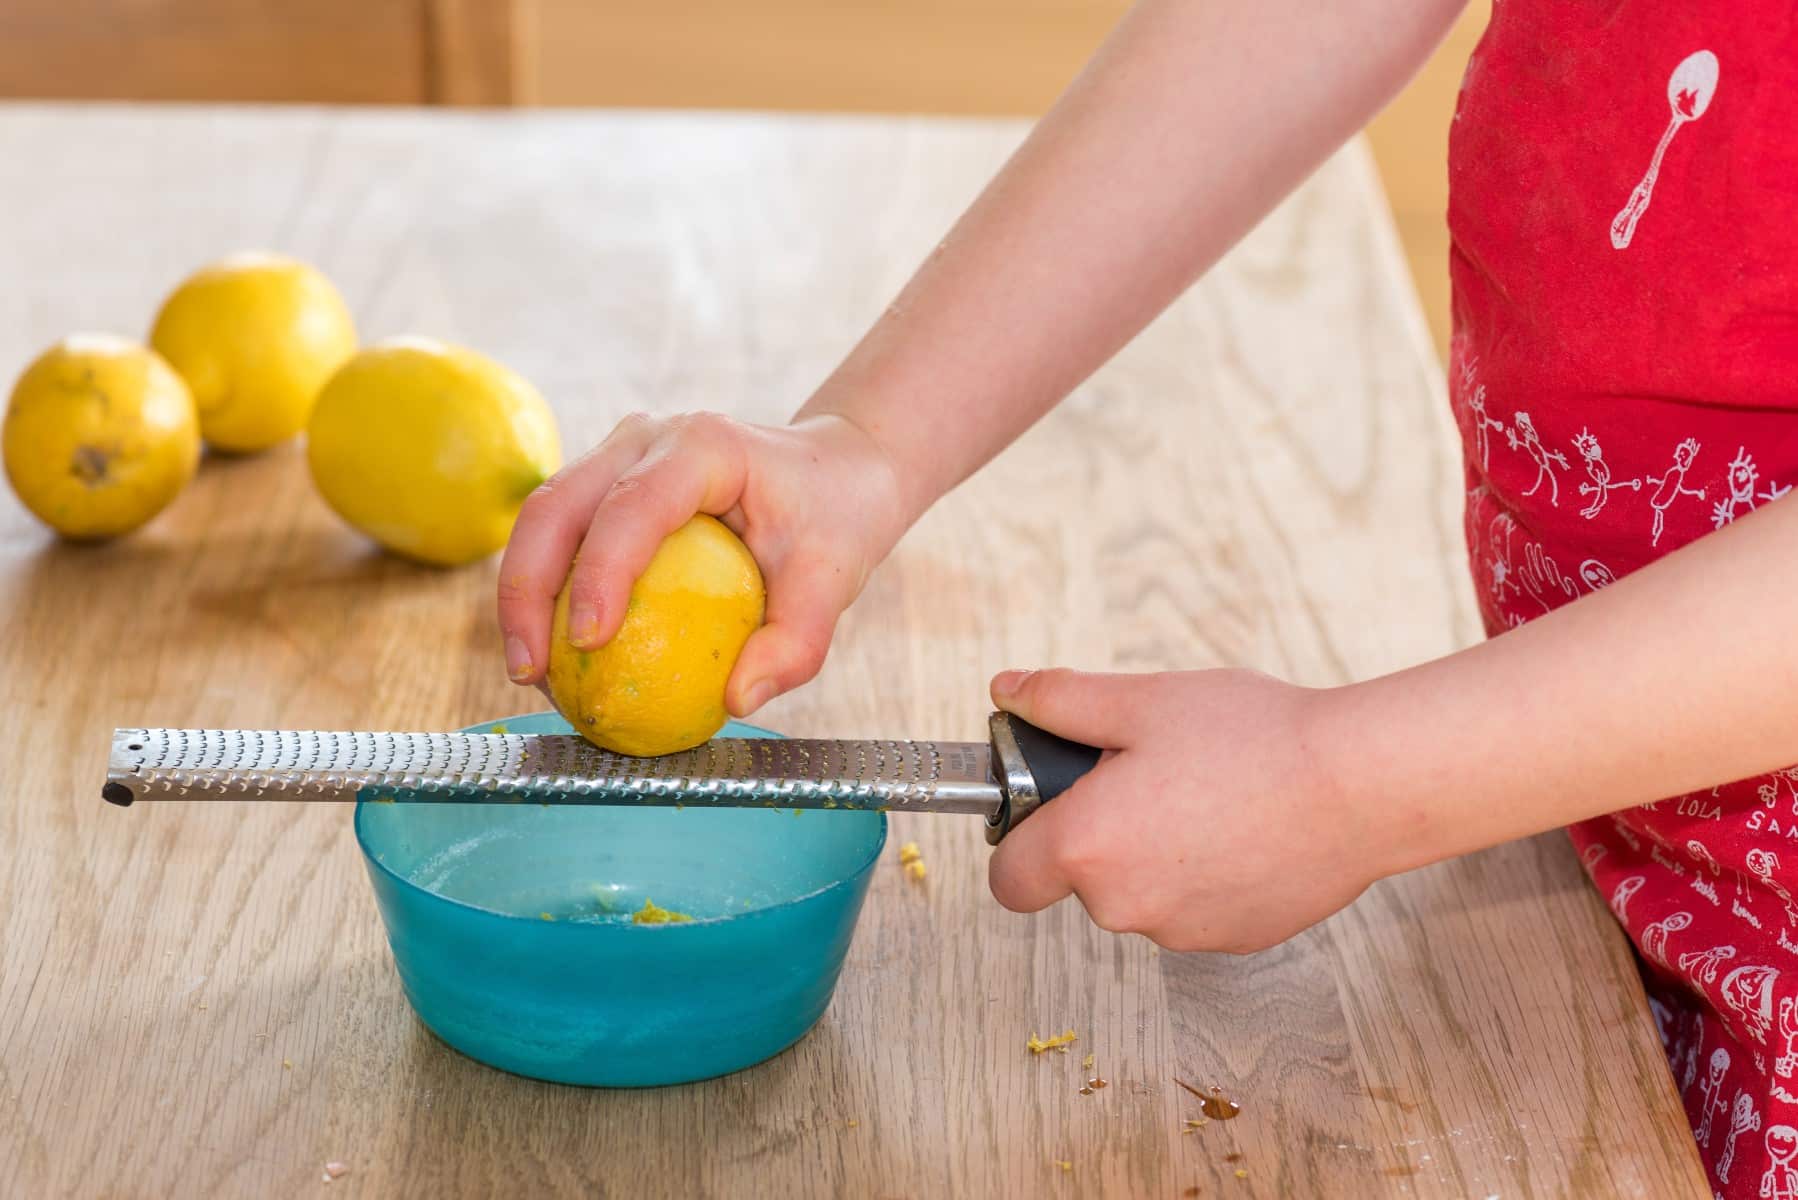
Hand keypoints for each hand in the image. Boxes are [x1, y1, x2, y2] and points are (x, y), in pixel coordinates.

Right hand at [497, 412, 905, 715]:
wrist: (833, 473)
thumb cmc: (833, 520)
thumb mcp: (833, 583)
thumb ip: (795, 645)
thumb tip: (737, 702)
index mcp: (703, 447)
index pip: (633, 506)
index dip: (601, 571)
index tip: (589, 643)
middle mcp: (647, 439)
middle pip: (558, 505)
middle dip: (526, 590)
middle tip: (529, 673)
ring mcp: (618, 456)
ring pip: (542, 518)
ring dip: (522, 596)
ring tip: (530, 676)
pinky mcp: (606, 484)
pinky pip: (560, 538)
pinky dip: (545, 595)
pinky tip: (553, 660)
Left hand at [986, 667, 1385, 951]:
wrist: (1358, 786)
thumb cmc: (1251, 739)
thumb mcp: (1141, 700)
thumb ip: (1060, 700)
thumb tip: (1007, 689)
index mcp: (1086, 848)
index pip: (1009, 880)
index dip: (1019, 839)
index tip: (1049, 804)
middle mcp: (1124, 906)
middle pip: (1080, 879)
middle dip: (1099, 831)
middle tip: (1147, 773)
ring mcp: (1182, 932)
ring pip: (1139, 894)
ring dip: (1153, 853)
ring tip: (1204, 792)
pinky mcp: (1234, 939)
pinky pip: (1193, 906)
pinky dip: (1203, 873)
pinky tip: (1242, 824)